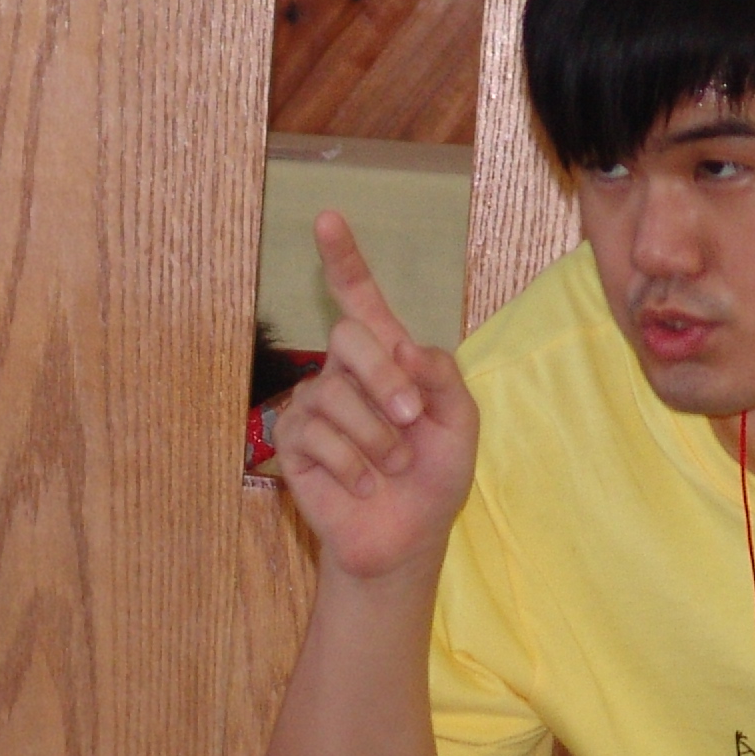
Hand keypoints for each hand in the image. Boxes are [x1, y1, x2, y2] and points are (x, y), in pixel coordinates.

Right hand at [272, 212, 479, 581]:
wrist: (405, 536)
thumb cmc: (434, 476)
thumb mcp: (460, 424)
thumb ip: (443, 378)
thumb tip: (403, 348)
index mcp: (386, 357)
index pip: (358, 297)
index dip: (344, 258)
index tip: (328, 219)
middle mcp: (345, 372)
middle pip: (349, 337)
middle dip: (384, 379)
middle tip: (410, 419)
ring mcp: (315, 405)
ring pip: (335, 394)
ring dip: (375, 438)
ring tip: (389, 466)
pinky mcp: (294, 442)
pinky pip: (316, 435)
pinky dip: (350, 463)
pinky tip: (362, 482)